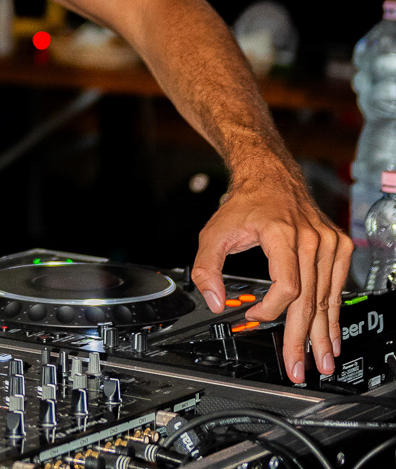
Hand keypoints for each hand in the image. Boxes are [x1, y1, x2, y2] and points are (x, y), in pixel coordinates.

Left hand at [191, 169, 351, 383]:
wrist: (271, 177)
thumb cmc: (245, 204)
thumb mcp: (214, 231)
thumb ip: (206, 266)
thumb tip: (214, 300)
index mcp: (282, 234)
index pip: (287, 286)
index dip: (271, 310)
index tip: (254, 317)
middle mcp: (312, 239)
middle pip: (310, 299)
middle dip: (304, 339)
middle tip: (299, 368)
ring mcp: (329, 243)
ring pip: (326, 298)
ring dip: (323, 333)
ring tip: (321, 361)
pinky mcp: (339, 246)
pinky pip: (336, 287)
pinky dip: (333, 313)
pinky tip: (331, 334)